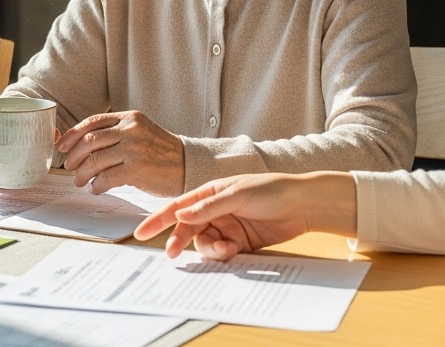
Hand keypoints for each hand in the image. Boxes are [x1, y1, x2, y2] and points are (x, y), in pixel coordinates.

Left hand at [58, 110, 185, 195]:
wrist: (189, 166)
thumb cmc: (163, 153)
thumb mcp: (142, 133)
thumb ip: (118, 134)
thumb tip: (85, 146)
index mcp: (131, 118)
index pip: (93, 121)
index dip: (73, 134)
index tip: (63, 146)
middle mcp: (131, 130)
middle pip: (90, 140)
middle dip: (74, 156)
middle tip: (70, 167)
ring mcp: (134, 149)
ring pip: (95, 160)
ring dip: (82, 173)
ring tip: (80, 181)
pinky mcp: (137, 169)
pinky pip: (106, 178)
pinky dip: (97, 185)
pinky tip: (96, 188)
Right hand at [134, 172, 356, 260]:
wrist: (304, 205)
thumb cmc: (272, 190)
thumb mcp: (237, 195)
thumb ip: (208, 207)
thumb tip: (181, 215)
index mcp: (210, 192)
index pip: (178, 206)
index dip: (158, 219)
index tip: (140, 232)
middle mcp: (215, 210)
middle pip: (188, 229)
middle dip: (180, 240)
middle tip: (171, 253)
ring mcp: (227, 226)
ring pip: (204, 243)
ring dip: (209, 249)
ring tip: (226, 248)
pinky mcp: (240, 242)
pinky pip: (222, 252)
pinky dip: (223, 254)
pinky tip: (234, 251)